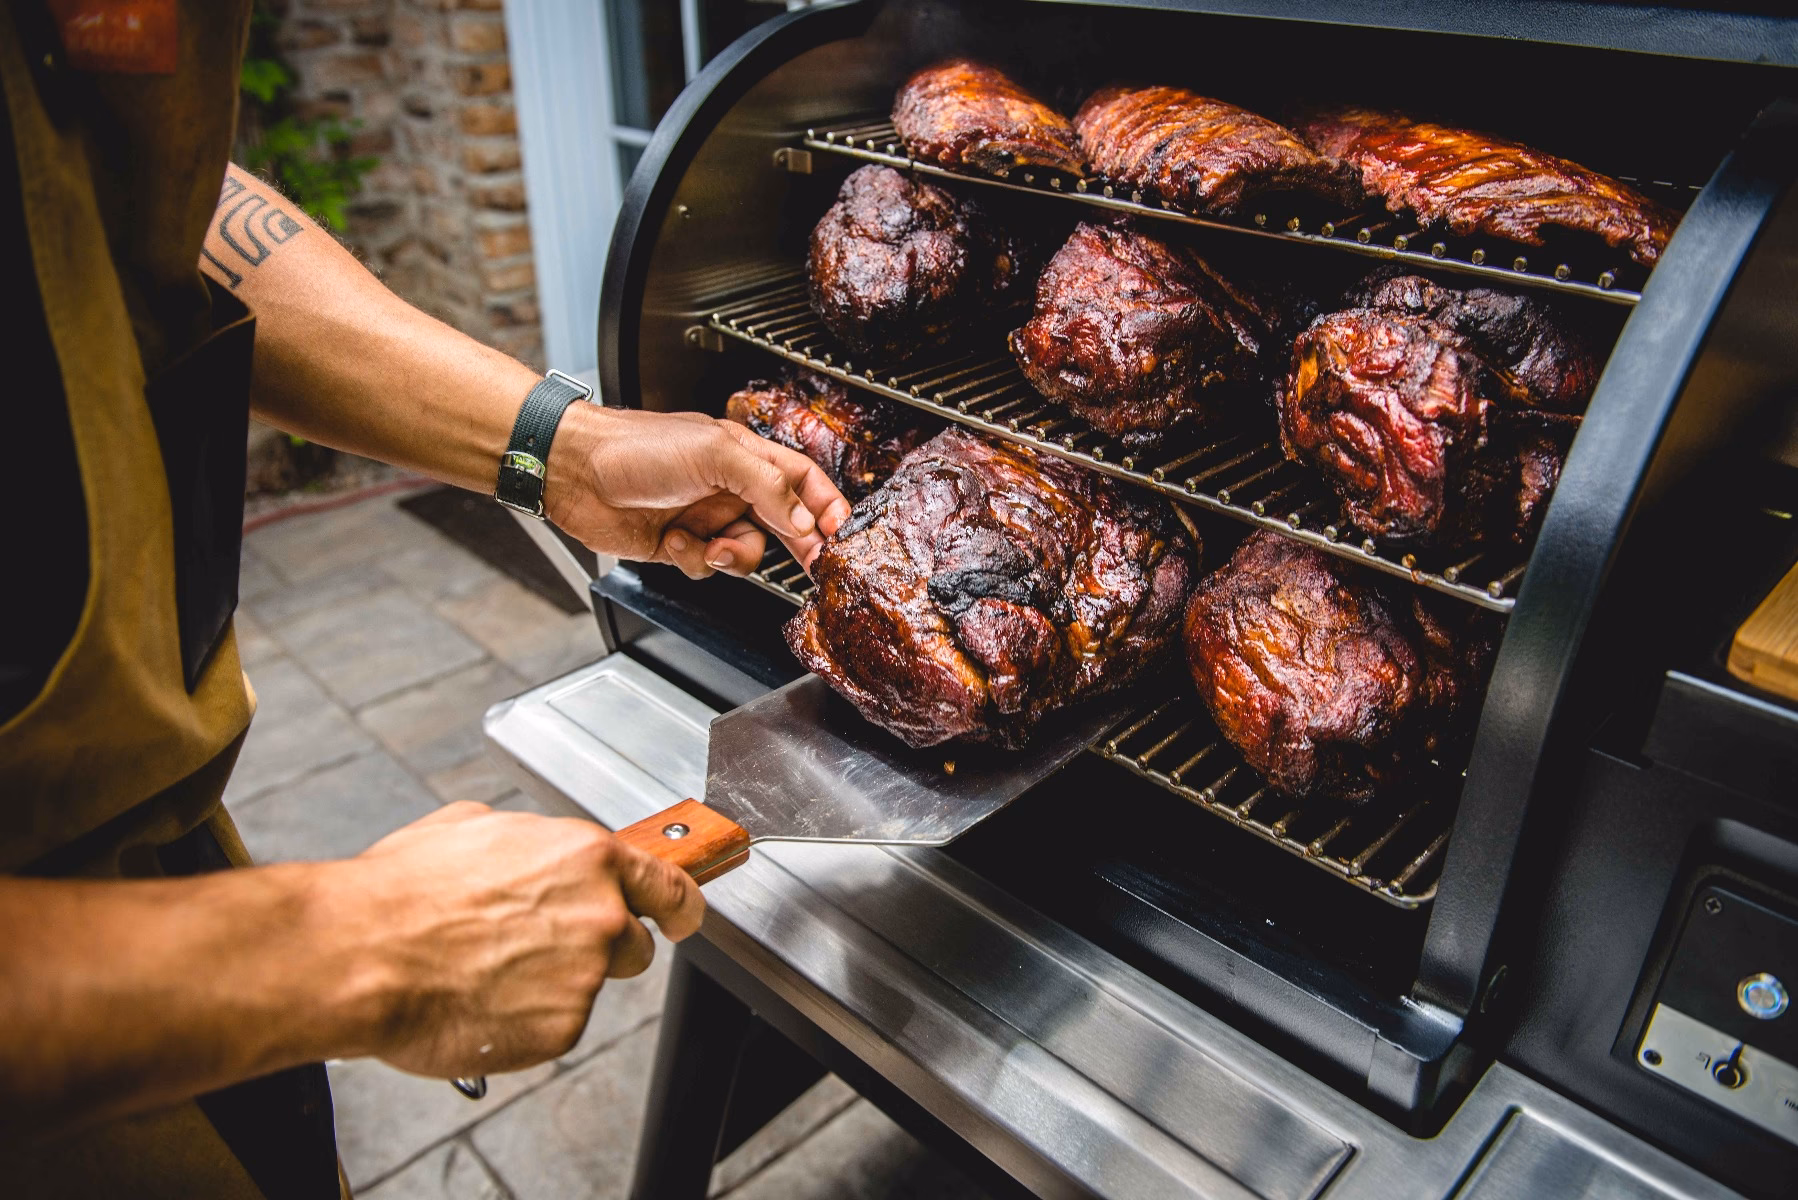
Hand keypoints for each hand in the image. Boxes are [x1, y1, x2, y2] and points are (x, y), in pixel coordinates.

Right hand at [316, 802, 704, 1078]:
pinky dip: (526, 1021)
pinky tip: (479, 999)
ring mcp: (584, 976)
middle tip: (535, 947)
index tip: (678, 915)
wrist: (361, 954)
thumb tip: (529, 850)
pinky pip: (556, 1025)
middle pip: (632, 943)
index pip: (668, 885)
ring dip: (552, 984)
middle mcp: (599, 915)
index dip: (675, 905)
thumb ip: (527, 842)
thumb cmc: (403, 891)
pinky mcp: (561, 1029)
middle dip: (596, 948)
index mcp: (587, 857)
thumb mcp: (472, 827)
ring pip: (588, 986)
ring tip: (486, 970)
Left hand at [544, 404, 851, 577]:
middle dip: (798, 546)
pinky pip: (707, 566)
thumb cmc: (636, 446)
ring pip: (746, 552)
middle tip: (813, 566)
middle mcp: (730, 487)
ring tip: (708, 544)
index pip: (802, 480)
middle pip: (783, 522)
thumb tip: (802, 520)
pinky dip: (693, 560)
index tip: (841, 532)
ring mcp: (705, 517)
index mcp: (745, 456)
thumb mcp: (715, 455)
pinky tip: (673, 540)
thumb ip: (766, 486)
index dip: (825, 505)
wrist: (575, 472)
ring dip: (731, 555)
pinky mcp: (680, 544)